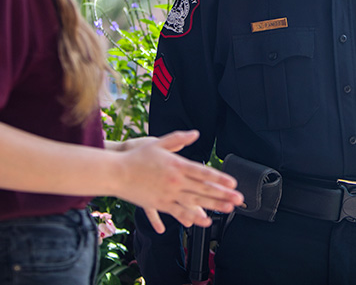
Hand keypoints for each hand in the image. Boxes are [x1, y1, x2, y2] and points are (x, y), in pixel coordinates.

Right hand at [113, 130, 243, 232]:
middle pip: (203, 189)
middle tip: (238, 199)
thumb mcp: (159, 143)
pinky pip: (180, 212)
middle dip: (223, 194)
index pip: (203, 172)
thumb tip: (195, 133)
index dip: (219, 178)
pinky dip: (193, 217)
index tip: (232, 183)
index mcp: (177, 165)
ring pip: (195, 202)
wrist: (117, 173)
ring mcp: (168, 194)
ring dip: (213, 206)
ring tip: (228, 209)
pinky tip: (204, 221)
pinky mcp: (160, 204)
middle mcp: (175, 181)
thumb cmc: (137, 157)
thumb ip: (178, 139)